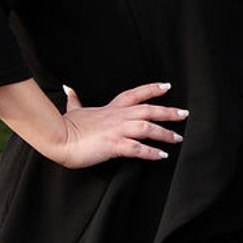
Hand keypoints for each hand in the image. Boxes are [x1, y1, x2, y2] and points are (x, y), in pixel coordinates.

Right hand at [0, 77, 186, 169]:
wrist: (57, 137)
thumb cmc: (65, 126)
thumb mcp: (73, 109)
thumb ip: (75, 100)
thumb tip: (68, 88)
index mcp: (111, 109)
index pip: (135, 94)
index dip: (152, 89)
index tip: (167, 86)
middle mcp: (118, 117)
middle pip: (149, 110)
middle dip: (169, 112)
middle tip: (185, 114)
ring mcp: (117, 130)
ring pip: (147, 128)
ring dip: (165, 133)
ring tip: (178, 138)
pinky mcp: (113, 145)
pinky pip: (137, 148)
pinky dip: (151, 152)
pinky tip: (162, 156)